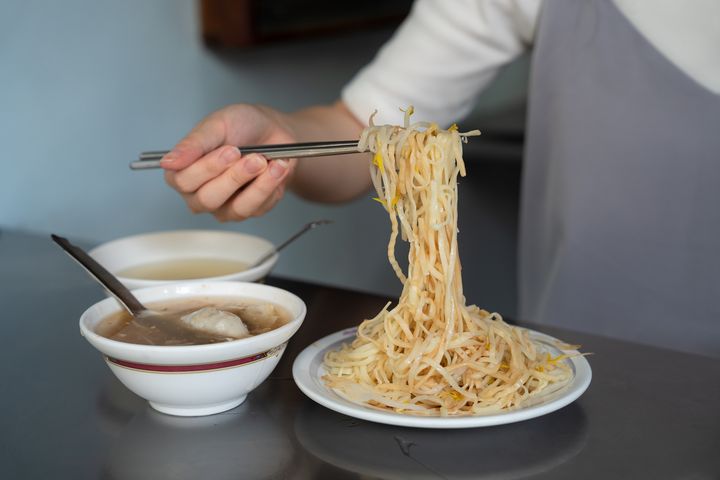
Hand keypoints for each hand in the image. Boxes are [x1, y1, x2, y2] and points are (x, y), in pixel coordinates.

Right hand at [161, 104, 295, 221]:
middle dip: (234, 177)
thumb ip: (194, 144)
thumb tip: (168, 162)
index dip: (207, 168)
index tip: (230, 150)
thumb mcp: (217, 125)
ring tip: (265, 162)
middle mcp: (200, 194)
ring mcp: (225, 206)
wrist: (274, 130)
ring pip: (235, 209)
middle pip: (207, 199)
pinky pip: (258, 207)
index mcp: (184, 172)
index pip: (182, 181)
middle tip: (252, 157)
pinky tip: (278, 168)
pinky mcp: (251, 210)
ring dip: (255, 184)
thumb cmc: (242, 126)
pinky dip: (270, 186)